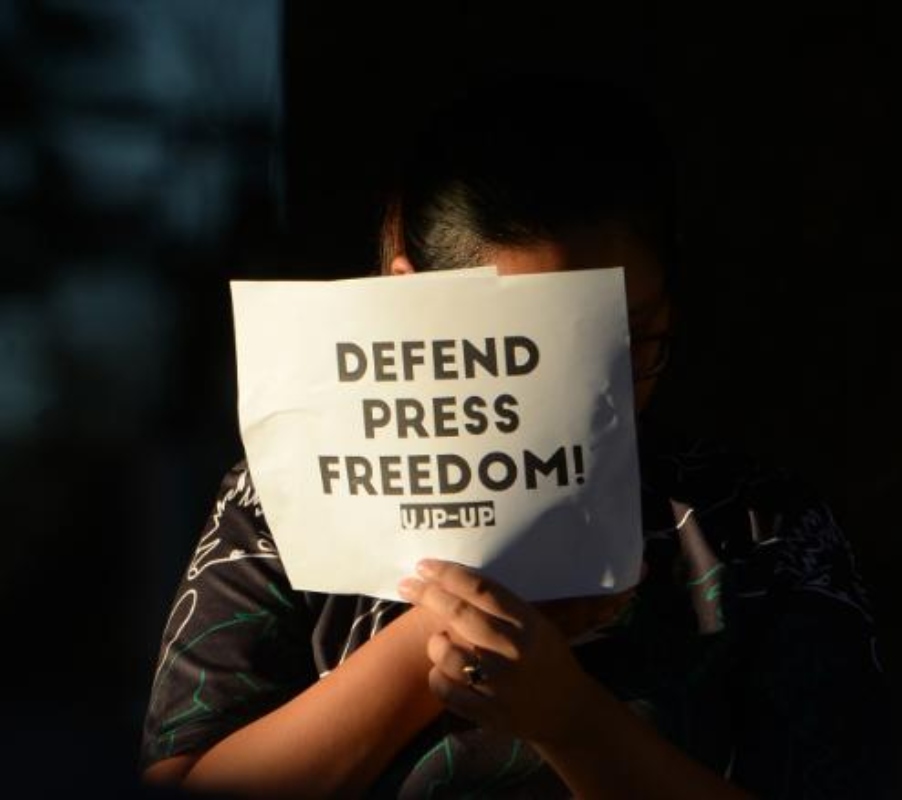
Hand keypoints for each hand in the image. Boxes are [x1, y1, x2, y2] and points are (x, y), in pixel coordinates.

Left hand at [397, 559, 603, 744]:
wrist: (569, 713)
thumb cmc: (547, 660)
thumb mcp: (538, 625)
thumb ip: (504, 607)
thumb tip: (456, 579)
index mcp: (528, 624)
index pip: (481, 589)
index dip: (448, 574)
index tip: (425, 566)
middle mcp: (513, 650)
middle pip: (459, 614)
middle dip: (428, 595)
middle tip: (407, 585)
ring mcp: (500, 684)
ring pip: (446, 654)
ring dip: (434, 642)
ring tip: (437, 640)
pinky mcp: (488, 712)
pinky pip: (445, 689)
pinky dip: (437, 677)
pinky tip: (441, 671)